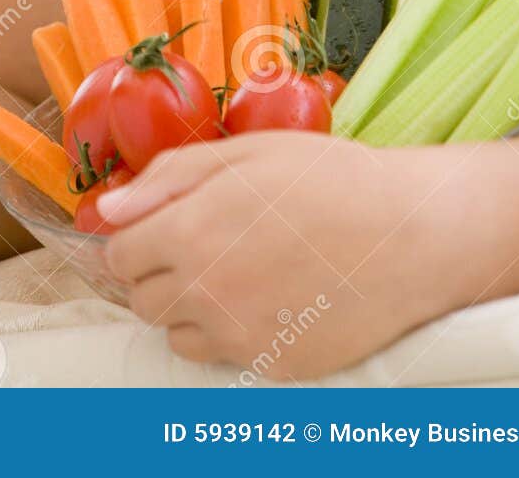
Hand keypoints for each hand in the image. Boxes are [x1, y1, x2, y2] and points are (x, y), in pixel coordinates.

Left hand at [99, 130, 484, 378]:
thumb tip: (110, 208)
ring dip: (189, 307)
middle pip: (141, 300)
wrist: (409, 235)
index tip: (162, 225)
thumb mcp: (244, 154)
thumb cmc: (329, 180)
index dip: (136, 237)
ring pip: (176, 334)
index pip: (119, 256)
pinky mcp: (270, 365)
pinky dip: (228, 331)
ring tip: (237, 270)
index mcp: (190, 233)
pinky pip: (221, 356)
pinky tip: (266, 297)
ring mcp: (237, 337)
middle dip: (158, 272)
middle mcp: (204, 293)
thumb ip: (168, 179)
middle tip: (202, 242)